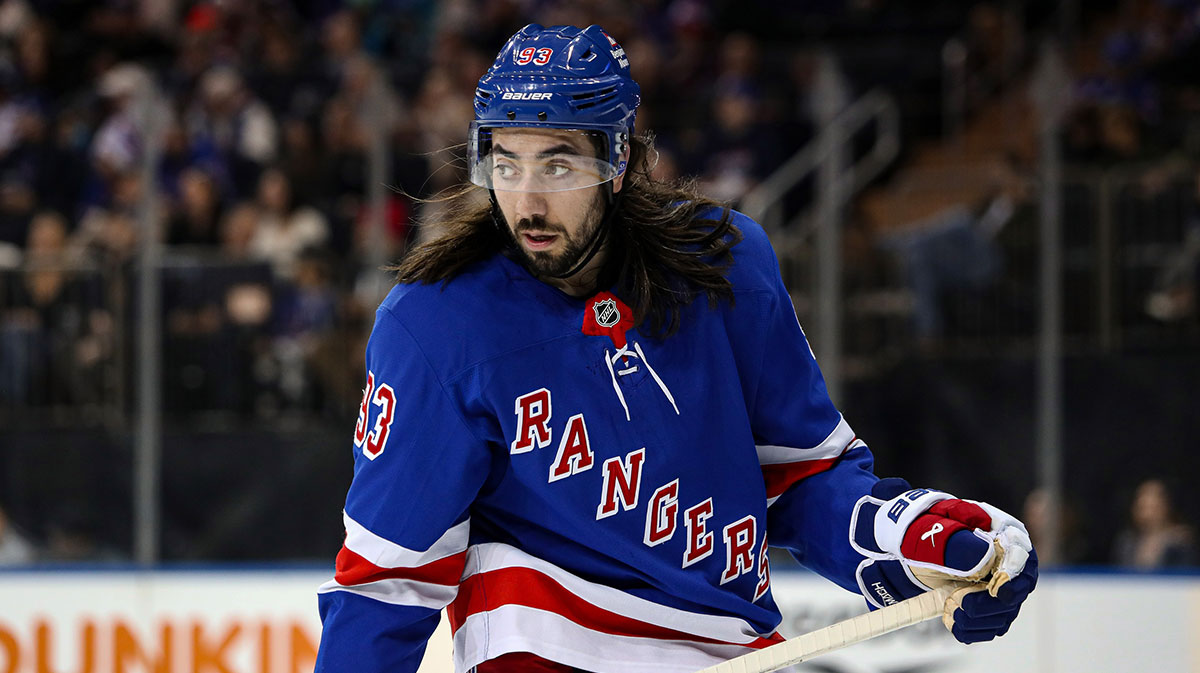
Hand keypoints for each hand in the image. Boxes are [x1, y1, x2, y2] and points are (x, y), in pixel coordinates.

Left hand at [849, 478, 1037, 642]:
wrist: (904, 548)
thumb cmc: (920, 532)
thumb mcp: (933, 531)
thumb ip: (958, 543)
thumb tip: (984, 557)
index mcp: (999, 531)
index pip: (1023, 556)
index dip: (1016, 575)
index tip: (999, 590)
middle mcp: (1005, 559)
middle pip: (1017, 589)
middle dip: (992, 604)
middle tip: (964, 606)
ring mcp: (997, 584)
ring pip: (1004, 612)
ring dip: (980, 619)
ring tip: (953, 614)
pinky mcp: (986, 604)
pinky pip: (990, 625)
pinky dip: (973, 629)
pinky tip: (954, 623)